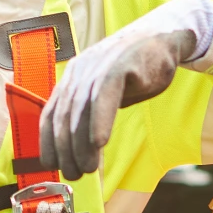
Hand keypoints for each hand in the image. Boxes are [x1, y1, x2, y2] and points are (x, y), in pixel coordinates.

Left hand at [39, 0, 212, 180]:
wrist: (164, 37)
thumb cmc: (136, 70)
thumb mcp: (108, 93)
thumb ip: (93, 114)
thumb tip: (82, 150)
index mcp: (72, 78)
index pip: (50, 114)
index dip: (48, 143)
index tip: (53, 165)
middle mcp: (79, 72)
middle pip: (64, 117)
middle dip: (66, 151)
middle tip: (75, 175)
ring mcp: (98, 67)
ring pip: (82, 110)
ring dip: (82, 144)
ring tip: (88, 168)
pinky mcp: (119, 66)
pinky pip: (104, 96)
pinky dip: (100, 120)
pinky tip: (100, 142)